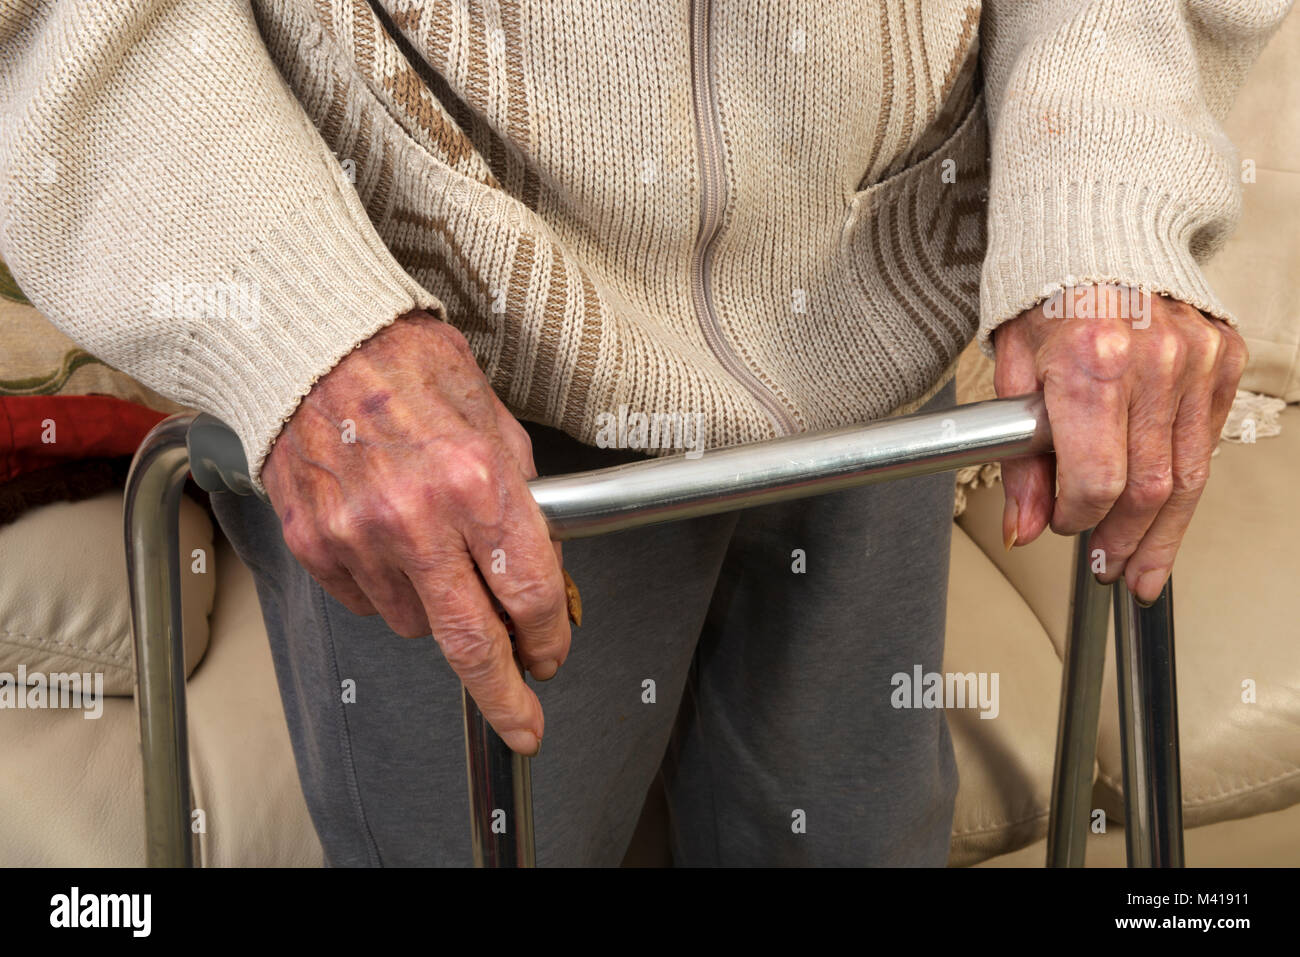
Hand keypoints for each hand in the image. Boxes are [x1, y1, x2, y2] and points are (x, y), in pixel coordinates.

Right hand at [261, 309, 570, 754]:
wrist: (315, 341)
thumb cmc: (407, 366)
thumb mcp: (493, 419)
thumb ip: (520, 500)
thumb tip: (538, 568)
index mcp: (474, 480)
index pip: (528, 592)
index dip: (549, 634)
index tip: (551, 652)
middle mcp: (415, 517)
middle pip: (470, 641)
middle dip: (503, 695)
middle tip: (522, 724)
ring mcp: (358, 537)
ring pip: (416, 624)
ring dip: (440, 612)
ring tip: (435, 555)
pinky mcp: (315, 544)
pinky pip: (366, 601)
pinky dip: (388, 589)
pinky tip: (391, 543)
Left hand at [993, 287, 1246, 602]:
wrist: (1101, 227)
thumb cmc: (1047, 294)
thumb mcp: (1012, 371)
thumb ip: (1020, 457)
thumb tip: (1024, 528)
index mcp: (1090, 364)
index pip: (1097, 480)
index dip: (1077, 518)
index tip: (1062, 526)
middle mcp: (1152, 362)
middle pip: (1148, 488)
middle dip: (1124, 540)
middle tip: (1107, 567)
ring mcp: (1196, 360)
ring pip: (1189, 476)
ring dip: (1163, 532)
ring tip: (1142, 568)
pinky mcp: (1223, 358)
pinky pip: (1207, 441)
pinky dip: (1186, 485)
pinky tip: (1167, 514)